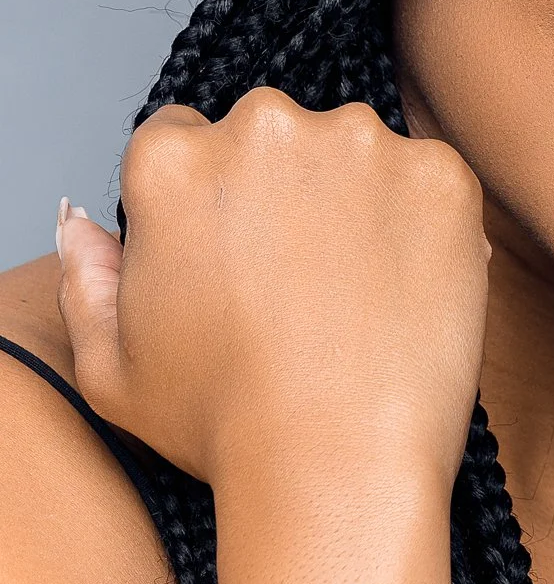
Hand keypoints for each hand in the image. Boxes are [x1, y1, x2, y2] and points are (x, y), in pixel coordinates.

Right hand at [57, 89, 489, 496]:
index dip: (201, 198)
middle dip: (277, 184)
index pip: (181, 139)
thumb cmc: (222, 420)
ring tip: (350, 289)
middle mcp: (269, 129)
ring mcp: (365, 144)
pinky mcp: (441, 172)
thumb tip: (82, 222)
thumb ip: (89, 276)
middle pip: (270, 134)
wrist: (338, 455)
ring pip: (353, 150)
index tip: (225, 247)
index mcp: (175, 161)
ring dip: (353, 194)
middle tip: (291, 275)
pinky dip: (420, 219)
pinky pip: (427, 178)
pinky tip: (401, 287)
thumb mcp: (111, 364)